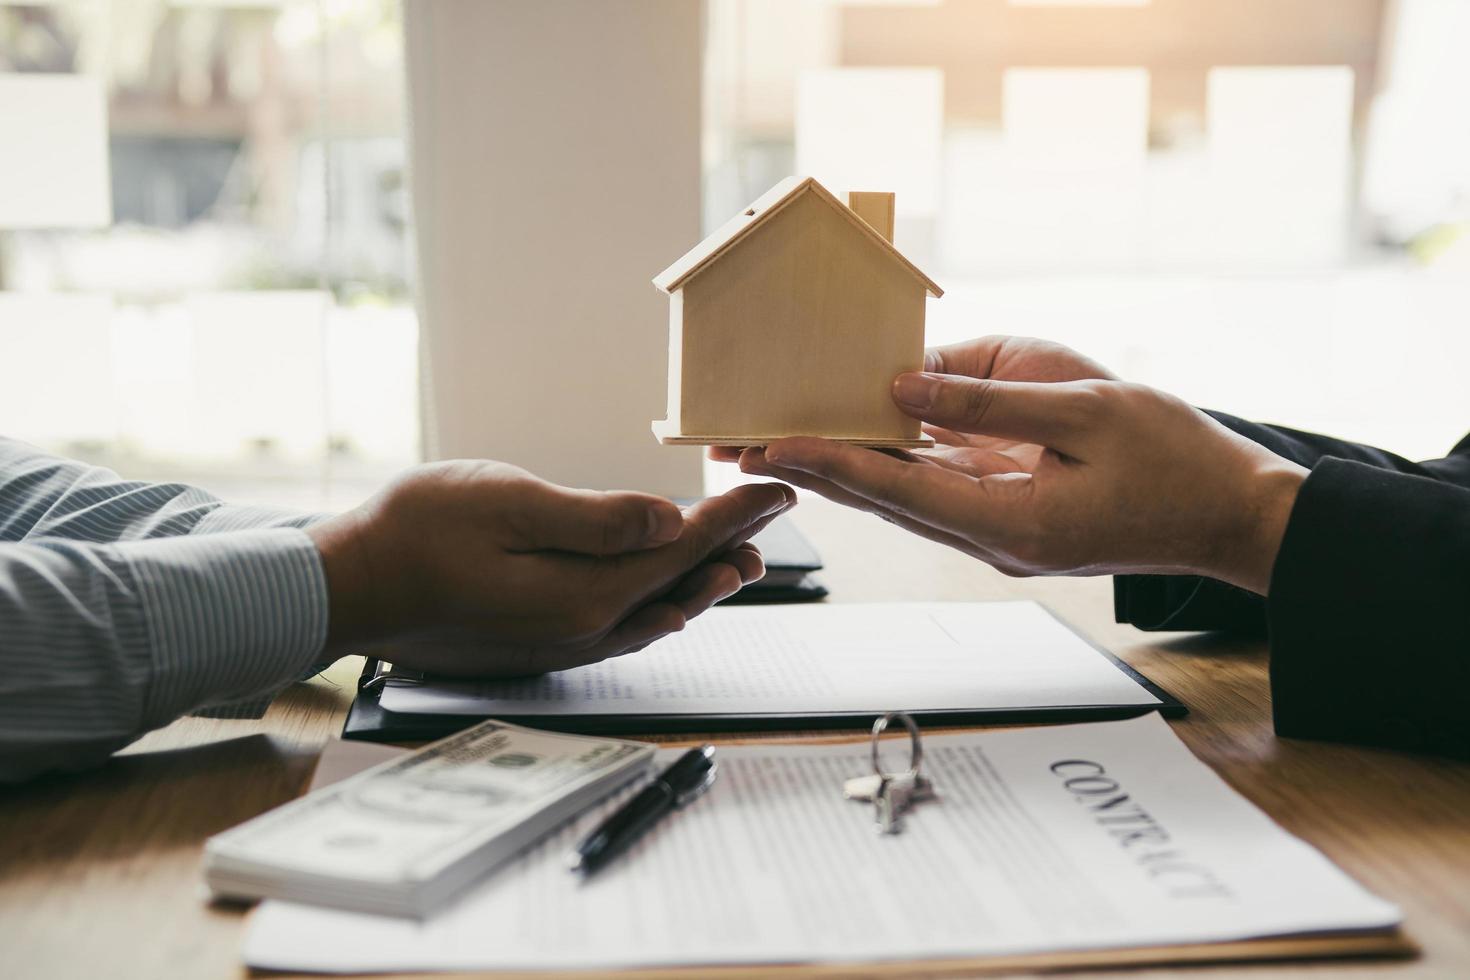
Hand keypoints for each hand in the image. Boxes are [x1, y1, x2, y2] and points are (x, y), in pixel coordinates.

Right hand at [307, 462, 795, 675]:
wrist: (348, 587)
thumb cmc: (416, 532)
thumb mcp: (507, 503)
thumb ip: (596, 519)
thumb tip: (672, 522)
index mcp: (583, 595)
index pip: (683, 548)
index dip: (735, 515)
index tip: (778, 486)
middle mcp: (582, 631)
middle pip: (677, 585)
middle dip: (729, 546)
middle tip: (772, 515)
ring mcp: (561, 645)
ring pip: (653, 613)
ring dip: (700, 583)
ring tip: (738, 562)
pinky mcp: (539, 646)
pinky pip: (620, 629)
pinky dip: (656, 606)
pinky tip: (660, 600)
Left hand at [721, 339, 1305, 594]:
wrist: (1233, 514)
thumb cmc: (1178, 460)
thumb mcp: (1089, 410)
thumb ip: (989, 401)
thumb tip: (900, 387)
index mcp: (1010, 522)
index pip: (895, 488)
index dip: (828, 463)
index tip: (768, 446)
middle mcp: (991, 538)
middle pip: (883, 499)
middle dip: (811, 471)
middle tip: (739, 450)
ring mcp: (1000, 534)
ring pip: (904, 497)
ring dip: (843, 469)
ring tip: (776, 443)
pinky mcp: (1012, 519)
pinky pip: (939, 488)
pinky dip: (894, 463)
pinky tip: (860, 437)